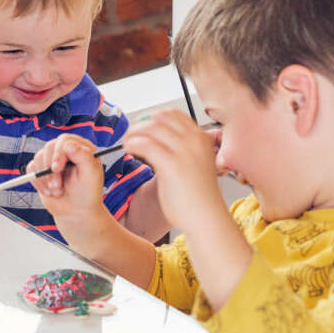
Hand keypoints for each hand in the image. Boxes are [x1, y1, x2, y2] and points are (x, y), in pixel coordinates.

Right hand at [27, 135, 106, 242]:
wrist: (76, 210)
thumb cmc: (87, 194)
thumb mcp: (91, 176)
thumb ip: (84, 158)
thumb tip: (70, 144)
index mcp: (81, 148)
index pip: (65, 141)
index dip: (58, 154)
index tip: (57, 169)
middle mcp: (66, 150)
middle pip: (49, 147)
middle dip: (50, 169)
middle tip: (56, 186)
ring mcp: (52, 159)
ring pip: (38, 158)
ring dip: (46, 178)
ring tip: (58, 191)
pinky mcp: (41, 169)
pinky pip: (31, 169)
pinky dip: (38, 182)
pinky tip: (49, 191)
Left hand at [123, 110, 222, 232]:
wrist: (206, 218)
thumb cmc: (197, 197)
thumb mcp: (195, 164)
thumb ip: (180, 149)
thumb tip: (154, 138)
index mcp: (201, 138)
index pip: (173, 114)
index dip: (153, 118)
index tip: (141, 127)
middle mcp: (195, 140)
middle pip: (160, 117)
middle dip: (141, 124)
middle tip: (130, 135)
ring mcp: (185, 151)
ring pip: (151, 128)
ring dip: (134, 133)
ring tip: (127, 144)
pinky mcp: (173, 165)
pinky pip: (146, 144)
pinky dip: (133, 144)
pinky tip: (128, 150)